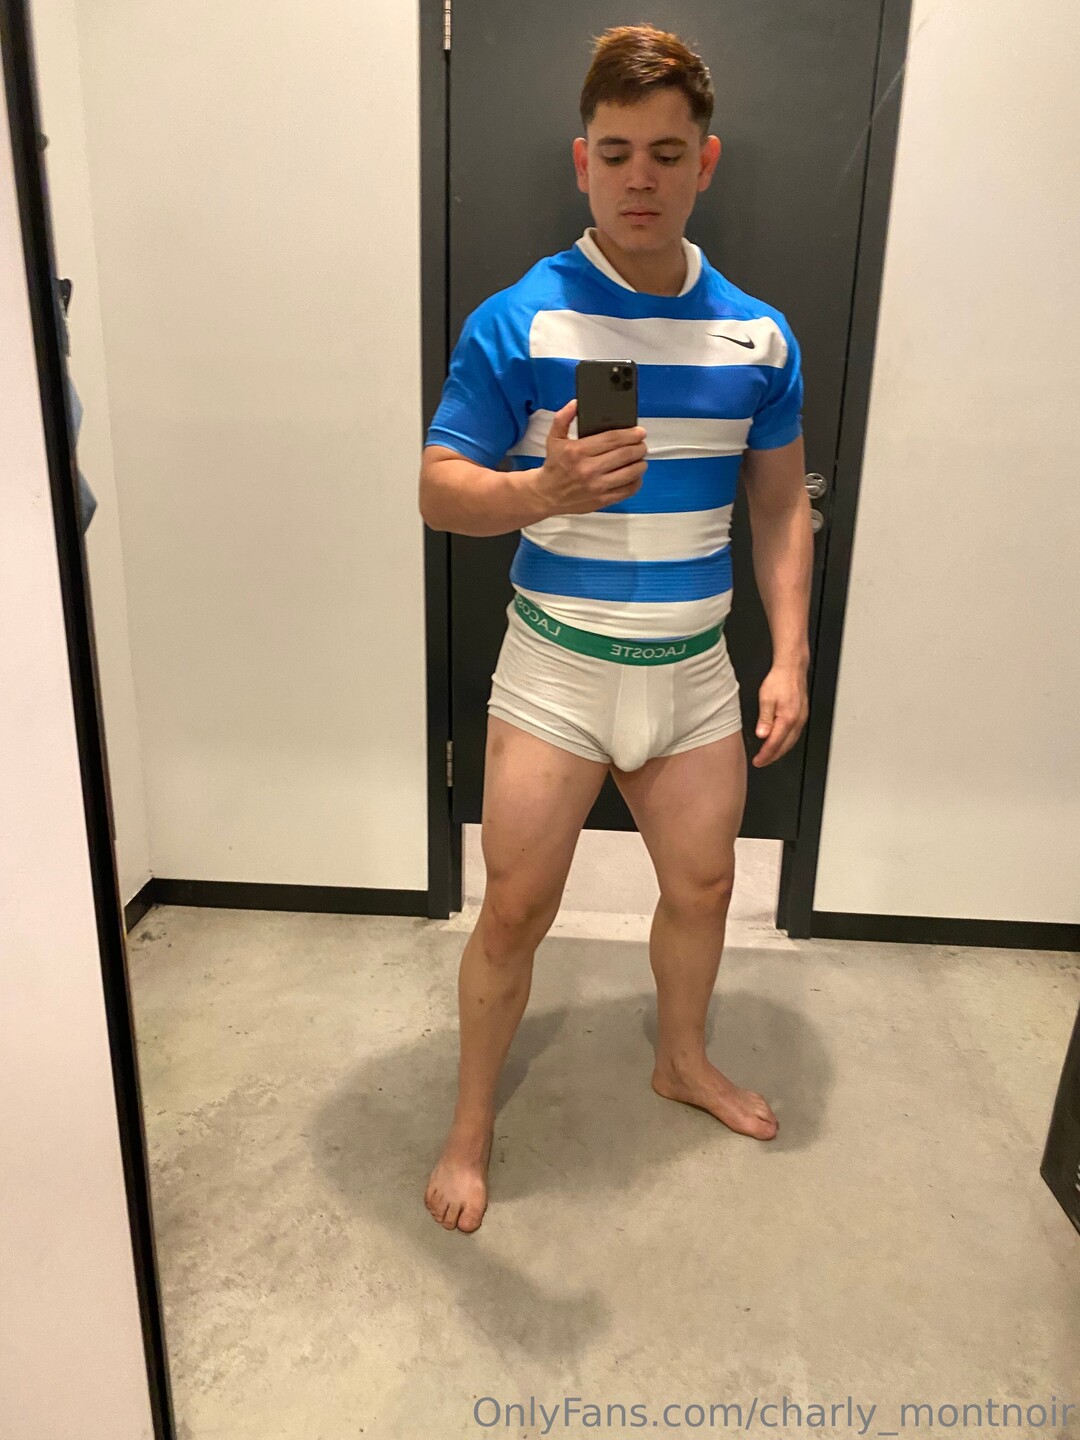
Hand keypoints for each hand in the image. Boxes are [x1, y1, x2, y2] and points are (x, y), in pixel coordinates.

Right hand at [532, 399, 646, 516]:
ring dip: (640, 464)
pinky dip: (636, 482)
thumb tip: (576, 403)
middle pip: (625, 454)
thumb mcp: (554, 438)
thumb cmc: (554, 465)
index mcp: (578, 451)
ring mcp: (596, 486)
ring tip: (639, 459)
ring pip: (630, 472)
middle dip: (639, 447)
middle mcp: (588, 469)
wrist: (546, 495)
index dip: (630, 434)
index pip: (613, 439)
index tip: (639, 432)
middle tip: (641, 445)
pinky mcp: (601, 500)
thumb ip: (563, 418)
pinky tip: (634, 476)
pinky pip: (627, 490)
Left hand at [752, 663, 808, 766]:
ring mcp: (802, 718)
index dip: (766, 755)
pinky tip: (780, 742)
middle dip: (773, 756)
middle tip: (762, 762)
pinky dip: (786, 742)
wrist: (792, 668)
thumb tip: (762, 735)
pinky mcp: (802, 715)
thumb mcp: (766, 699)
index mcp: (787, 718)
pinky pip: (795, 734)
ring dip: (780, 751)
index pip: (775, 743)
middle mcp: (797, 721)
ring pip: (791, 742)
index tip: (758, 761)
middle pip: (785, 746)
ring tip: (769, 756)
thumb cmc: (779, 680)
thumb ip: (765, 719)